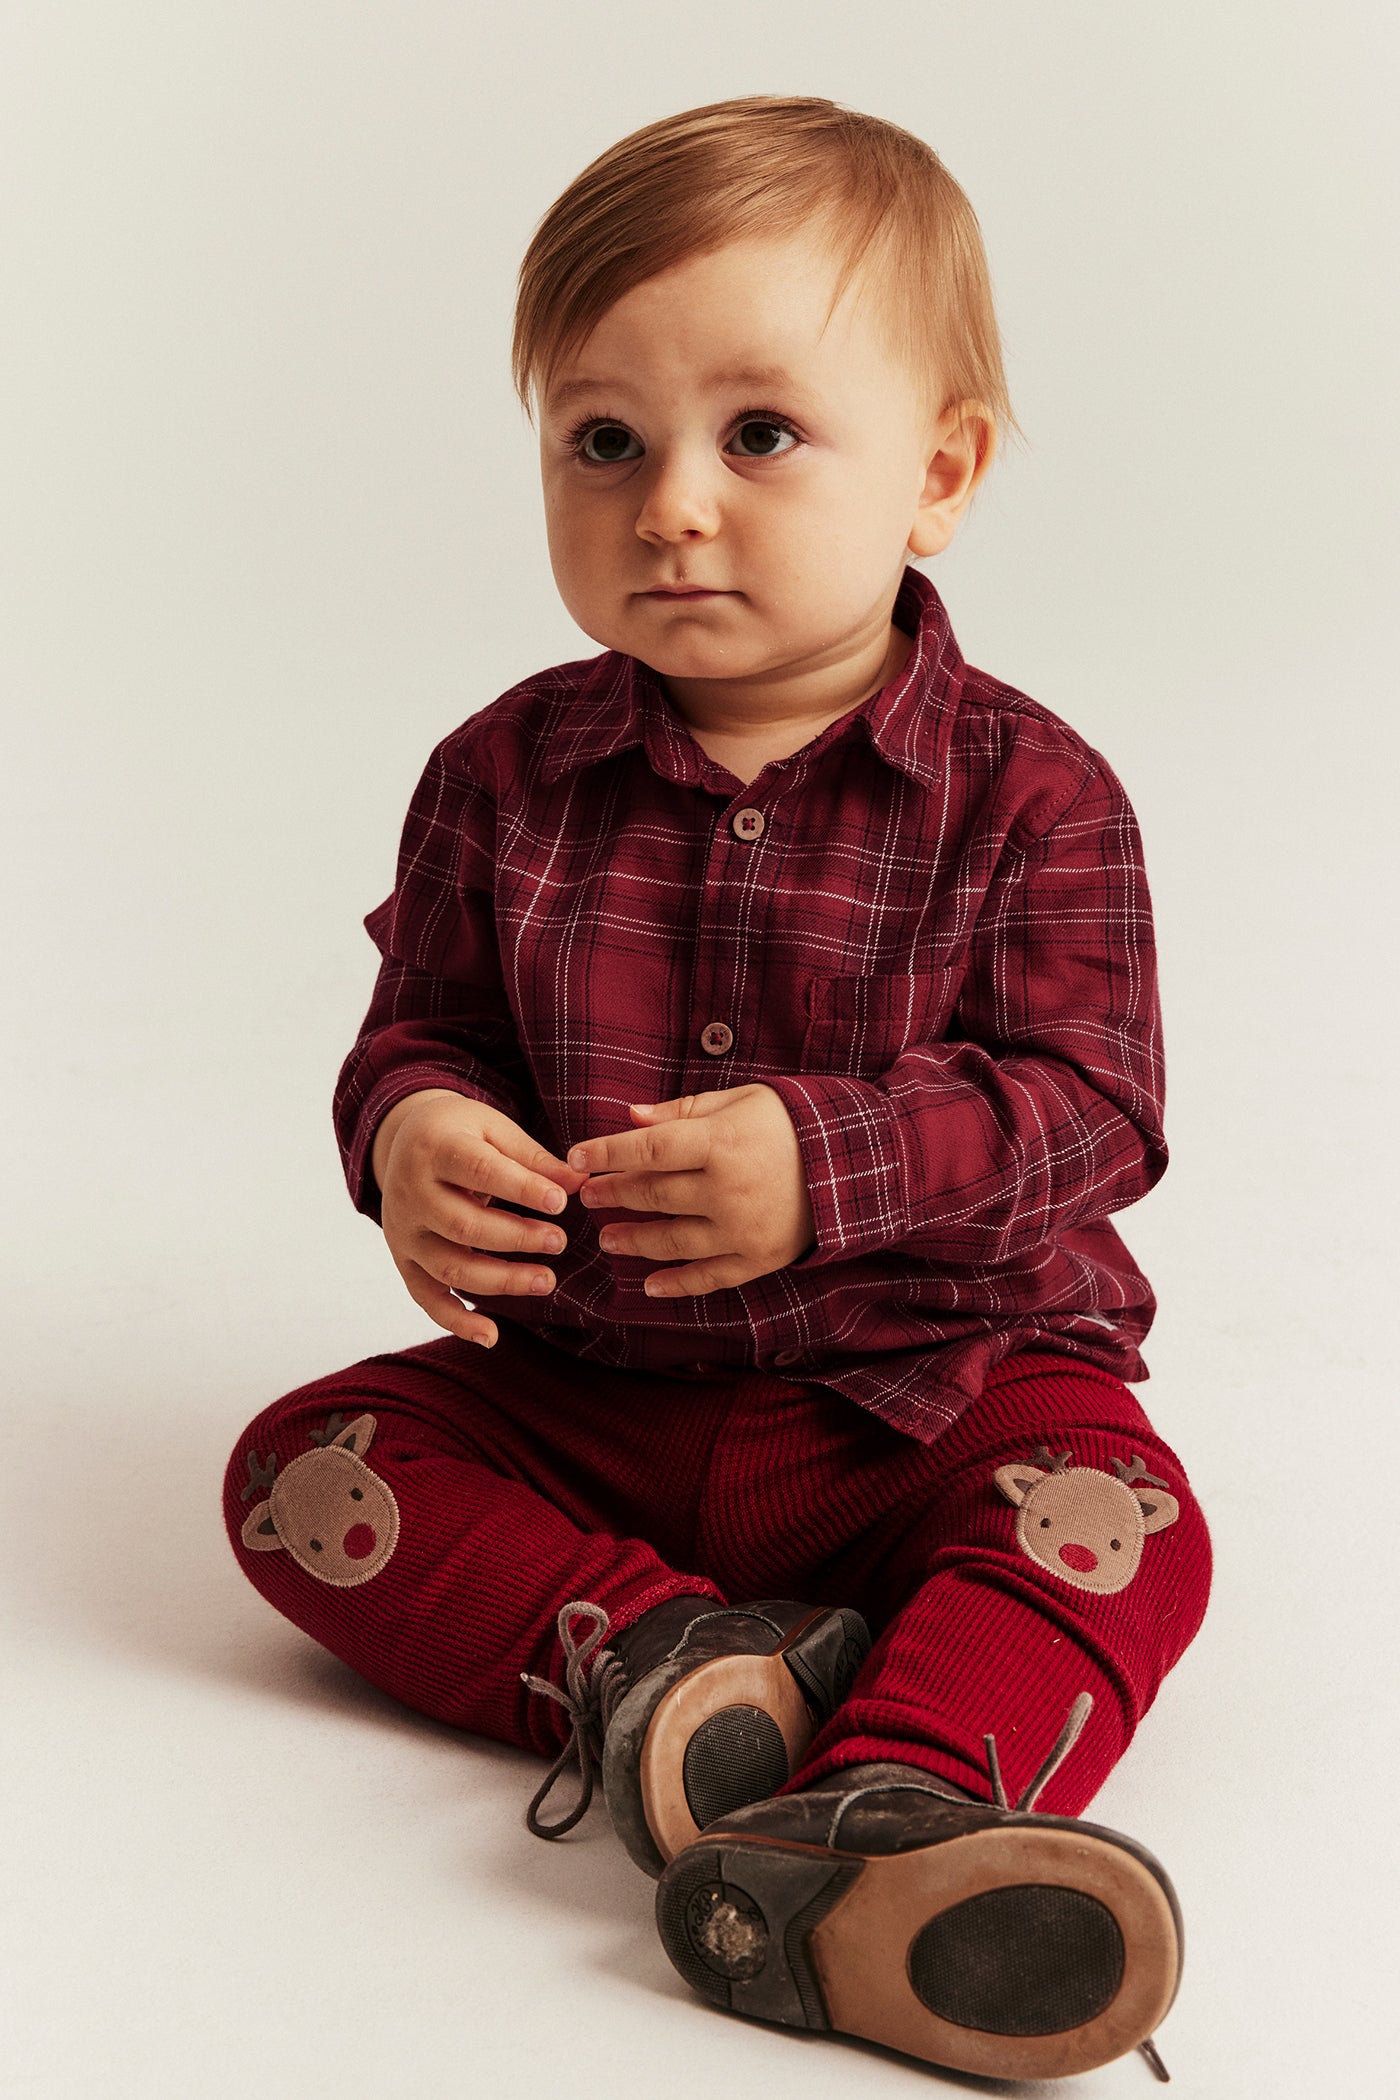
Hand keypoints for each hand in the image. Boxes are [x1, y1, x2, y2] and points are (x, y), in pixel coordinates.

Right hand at [372, 1090, 588, 1346]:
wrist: (404, 1137)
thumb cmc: (461, 1131)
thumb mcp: (494, 1130)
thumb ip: (534, 1158)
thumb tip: (581, 1183)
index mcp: (436, 1148)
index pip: (480, 1171)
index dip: (522, 1189)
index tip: (562, 1202)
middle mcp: (411, 1192)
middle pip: (464, 1225)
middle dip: (516, 1238)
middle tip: (559, 1241)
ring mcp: (404, 1231)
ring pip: (449, 1266)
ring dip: (501, 1281)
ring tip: (547, 1280)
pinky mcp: (403, 1259)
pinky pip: (425, 1298)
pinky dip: (456, 1322)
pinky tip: (492, 1335)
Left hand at [567, 1084, 815, 1297]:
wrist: (855, 1163)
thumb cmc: (791, 1123)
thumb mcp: (739, 1101)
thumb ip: (681, 1111)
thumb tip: (630, 1117)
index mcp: (720, 1143)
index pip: (647, 1150)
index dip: (607, 1154)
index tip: (577, 1157)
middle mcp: (728, 1190)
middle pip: (654, 1194)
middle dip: (614, 1194)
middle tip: (587, 1196)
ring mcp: (743, 1230)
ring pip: (672, 1240)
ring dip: (633, 1239)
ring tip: (607, 1237)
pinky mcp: (759, 1259)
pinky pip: (708, 1277)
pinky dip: (676, 1283)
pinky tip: (648, 1284)